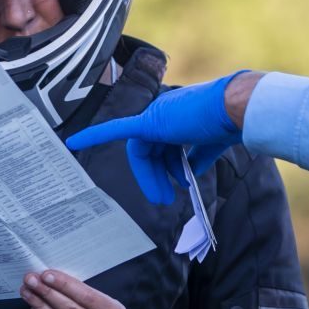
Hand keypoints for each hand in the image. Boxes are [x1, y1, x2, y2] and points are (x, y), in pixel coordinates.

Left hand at [65, 72, 247, 203]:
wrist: (235, 109)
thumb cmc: (229, 123)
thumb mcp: (212, 144)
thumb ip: (198, 156)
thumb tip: (190, 173)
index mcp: (177, 114)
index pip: (164, 144)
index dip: (169, 166)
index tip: (177, 184)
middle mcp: (163, 111)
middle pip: (150, 150)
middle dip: (156, 176)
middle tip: (165, 199)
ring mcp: (156, 114)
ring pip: (143, 151)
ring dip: (151, 178)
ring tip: (165, 198)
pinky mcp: (150, 121)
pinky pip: (118, 130)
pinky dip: (95, 135)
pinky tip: (73, 143)